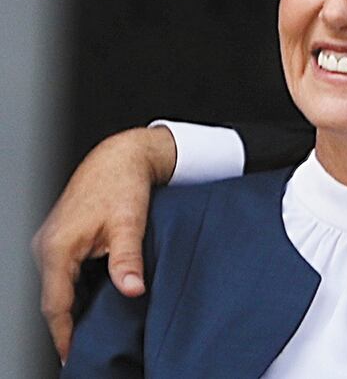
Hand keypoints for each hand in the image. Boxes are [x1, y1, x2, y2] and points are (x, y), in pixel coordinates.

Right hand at [31, 126, 176, 360]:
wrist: (120, 158)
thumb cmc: (123, 185)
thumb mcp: (130, 223)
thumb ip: (128, 259)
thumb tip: (132, 290)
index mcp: (56, 247)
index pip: (55, 304)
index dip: (63, 335)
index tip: (72, 357)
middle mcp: (45, 246)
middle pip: (52, 299)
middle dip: (66, 327)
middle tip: (85, 351)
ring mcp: (48, 242)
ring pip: (56, 288)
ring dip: (70, 309)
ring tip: (89, 334)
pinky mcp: (58, 239)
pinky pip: (60, 275)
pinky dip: (73, 292)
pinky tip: (91, 303)